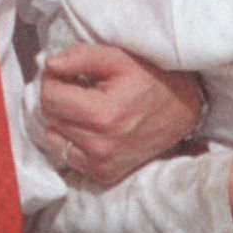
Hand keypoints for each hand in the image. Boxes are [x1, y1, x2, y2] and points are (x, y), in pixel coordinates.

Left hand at [36, 42, 204, 189]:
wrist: (183, 110)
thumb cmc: (151, 79)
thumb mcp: (118, 57)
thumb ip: (80, 57)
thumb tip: (49, 64)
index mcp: (104, 115)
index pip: (49, 97)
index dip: (54, 79)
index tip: (69, 73)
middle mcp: (101, 146)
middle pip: (50, 116)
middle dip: (60, 98)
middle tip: (82, 88)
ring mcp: (103, 164)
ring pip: (55, 136)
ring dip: (65, 119)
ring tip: (90, 107)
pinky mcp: (104, 174)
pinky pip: (67, 155)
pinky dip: (73, 139)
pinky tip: (94, 127)